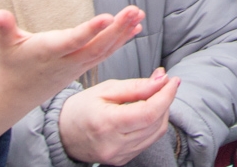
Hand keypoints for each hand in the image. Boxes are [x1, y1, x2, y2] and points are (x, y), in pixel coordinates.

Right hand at [0, 7, 144, 156]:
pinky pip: (105, 54)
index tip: (107, 17)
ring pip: (104, 51)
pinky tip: (136, 27)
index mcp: (48, 52)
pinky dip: (121, 41)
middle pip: (95, 46)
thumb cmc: (11, 63)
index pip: (72, 41)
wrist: (16, 94)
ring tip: (138, 14)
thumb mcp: (4, 45)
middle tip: (133, 10)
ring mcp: (77, 66)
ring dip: (123, 33)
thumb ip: (4, 28)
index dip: (89, 30)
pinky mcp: (82, 66)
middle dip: (116, 29)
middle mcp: (66, 61)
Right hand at [58, 71, 181, 165]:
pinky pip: (147, 141)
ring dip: (162, 112)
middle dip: (165, 100)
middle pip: (155, 123)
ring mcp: (119, 156)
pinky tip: (147, 112)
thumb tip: (162, 79)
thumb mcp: (106, 89)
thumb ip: (136, 86)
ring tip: (156, 96)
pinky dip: (153, 124)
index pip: (148, 113)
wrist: (63, 133)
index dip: (166, 96)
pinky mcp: (122, 160)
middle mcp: (114, 145)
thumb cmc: (82, 107)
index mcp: (107, 124)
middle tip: (164, 83)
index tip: (173, 80)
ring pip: (155, 133)